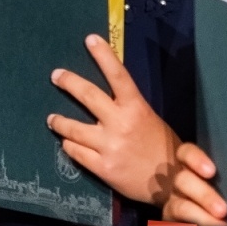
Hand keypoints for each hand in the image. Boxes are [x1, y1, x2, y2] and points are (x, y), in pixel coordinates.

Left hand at [48, 34, 178, 205]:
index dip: (104, 56)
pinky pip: (75, 151)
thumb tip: (109, 90)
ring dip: (59, 121)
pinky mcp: (102, 167)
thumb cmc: (163, 150)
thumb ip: (129, 107)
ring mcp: (109, 146)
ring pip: (72, 127)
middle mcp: (120, 124)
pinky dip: (69, 145)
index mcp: (137, 109)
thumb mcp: (151, 121)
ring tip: (52, 119)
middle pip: (87, 95)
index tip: (90, 39)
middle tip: (56, 75)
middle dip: (68, 82)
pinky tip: (67, 143)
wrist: (174, 187)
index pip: (118, 76)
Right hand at [162, 143, 226, 225]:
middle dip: (203, 195)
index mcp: (192, 170)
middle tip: (223, 211)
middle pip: (182, 181)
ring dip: (198, 223)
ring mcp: (171, 208)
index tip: (211, 171)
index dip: (194, 159)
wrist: (200, 223)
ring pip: (176, 209)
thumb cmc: (226, 202)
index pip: (186, 154)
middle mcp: (179, 187)